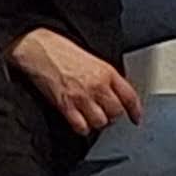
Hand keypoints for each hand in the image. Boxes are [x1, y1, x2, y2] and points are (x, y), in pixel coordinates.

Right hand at [10, 28, 144, 134]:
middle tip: (106, 114)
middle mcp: (97, 85)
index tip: (136, 118)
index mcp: (107, 72)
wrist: (39, 47)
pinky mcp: (65, 105)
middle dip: (113, 116)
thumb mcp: (92, 60)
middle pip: (116, 112)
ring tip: (91, 117)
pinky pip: (81, 127)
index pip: (129, 96)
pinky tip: (79, 122)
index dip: (135, 111)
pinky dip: (82, 128)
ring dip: (97, 123)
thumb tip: (115, 95)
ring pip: (101, 122)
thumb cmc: (62, 51)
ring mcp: (82, 96)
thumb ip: (106, 78)